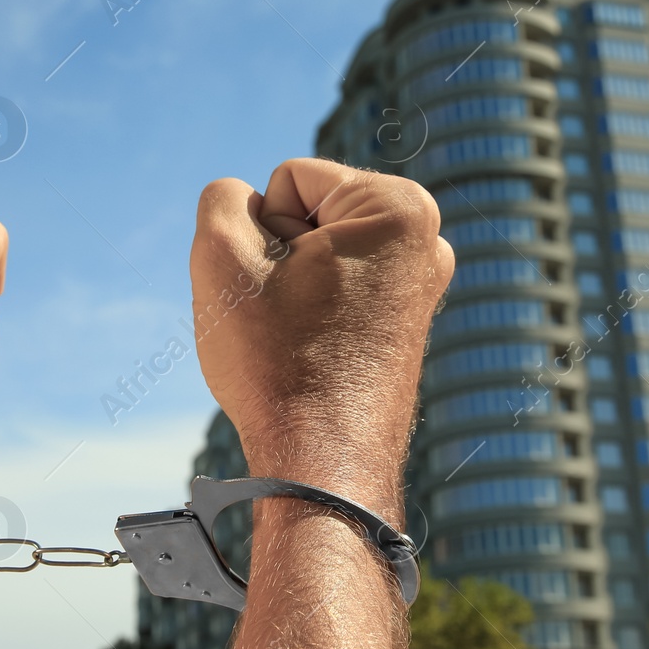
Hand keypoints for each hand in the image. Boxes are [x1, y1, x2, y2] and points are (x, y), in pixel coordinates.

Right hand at [189, 159, 451, 516]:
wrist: (320, 468)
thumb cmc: (278, 365)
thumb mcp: (221, 256)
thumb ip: (222, 198)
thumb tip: (248, 205)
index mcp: (401, 208)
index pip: (288, 180)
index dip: (261, 232)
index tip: (280, 290)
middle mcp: (427, 242)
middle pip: (306, 214)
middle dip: (278, 258)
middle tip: (286, 321)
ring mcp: (420, 286)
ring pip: (313, 256)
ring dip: (287, 289)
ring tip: (297, 341)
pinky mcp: (404, 324)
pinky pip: (331, 293)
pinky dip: (308, 317)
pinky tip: (309, 358)